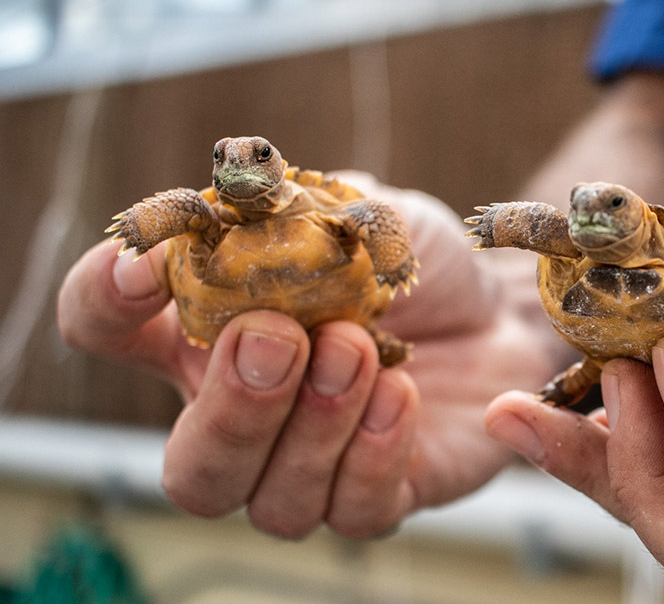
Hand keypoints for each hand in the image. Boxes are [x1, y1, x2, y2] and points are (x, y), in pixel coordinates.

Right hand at [59, 172, 550, 538]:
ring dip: (313, 424)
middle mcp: (243, 411)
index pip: (104, 326)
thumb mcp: (357, 213)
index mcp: (207, 331)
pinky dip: (372, 452)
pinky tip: (400, 391)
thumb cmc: (415, 260)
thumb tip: (228, 214)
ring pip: (268, 501)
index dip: (101, 300)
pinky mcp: (377, 495)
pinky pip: (351, 511)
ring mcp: (308, 466)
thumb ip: (292, 214)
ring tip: (360, 351)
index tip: (143, 270)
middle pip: (187, 468)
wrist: (498, 308)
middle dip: (230, 407)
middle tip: (279, 337)